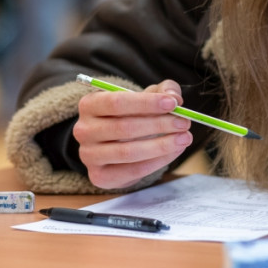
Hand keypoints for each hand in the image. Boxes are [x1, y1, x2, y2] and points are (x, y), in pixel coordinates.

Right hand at [73, 80, 192, 188]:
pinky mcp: (99, 176)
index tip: (172, 104)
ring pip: (128, 152)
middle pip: (124, 128)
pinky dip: (157, 161)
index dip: (146, 103)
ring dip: (161, 145)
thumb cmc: (133, 115)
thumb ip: (164, 91)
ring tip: (184, 138)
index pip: (116, 102)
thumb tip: (174, 97)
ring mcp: (88, 155)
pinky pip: (131, 171)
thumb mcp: (148, 97)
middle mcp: (83, 130)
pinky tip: (174, 151)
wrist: (116, 145)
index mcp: (90, 104)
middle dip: (159, 125)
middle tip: (184, 123)